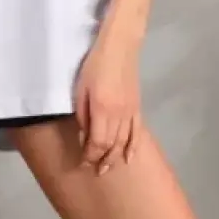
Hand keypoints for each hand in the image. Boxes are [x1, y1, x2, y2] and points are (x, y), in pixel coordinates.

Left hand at [73, 29, 142, 174]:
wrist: (120, 47)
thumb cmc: (94, 65)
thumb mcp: (81, 89)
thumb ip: (82, 115)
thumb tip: (84, 138)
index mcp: (102, 109)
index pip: (98, 142)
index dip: (91, 155)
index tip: (83, 163)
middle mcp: (119, 115)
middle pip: (112, 145)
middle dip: (102, 160)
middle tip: (95, 171)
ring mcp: (130, 112)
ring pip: (124, 142)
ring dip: (116, 158)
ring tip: (107, 169)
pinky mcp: (137, 107)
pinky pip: (137, 132)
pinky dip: (133, 147)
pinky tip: (130, 158)